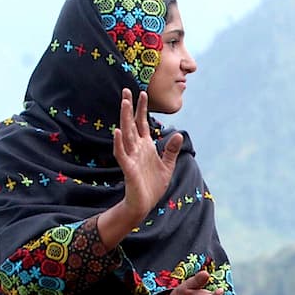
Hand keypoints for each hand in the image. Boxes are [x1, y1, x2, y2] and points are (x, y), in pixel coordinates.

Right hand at [114, 88, 182, 221]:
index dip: (142, 109)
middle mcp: (137, 148)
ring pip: (126, 134)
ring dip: (124, 119)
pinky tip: (117, 132)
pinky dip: (119, 143)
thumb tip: (177, 134)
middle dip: (129, 107)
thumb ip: (171, 150)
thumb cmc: (153, 185)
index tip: (142, 93)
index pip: (142, 123)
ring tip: (123, 103)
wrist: (145, 204)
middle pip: (131, 123)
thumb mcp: (167, 165)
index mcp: (146, 146)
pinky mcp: (128, 168)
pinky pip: (121, 153)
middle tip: (126, 90)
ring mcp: (131, 156)